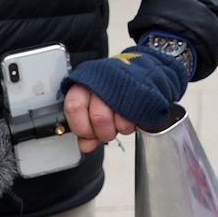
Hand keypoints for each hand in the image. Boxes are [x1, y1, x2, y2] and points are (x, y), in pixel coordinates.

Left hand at [61, 46, 187, 147]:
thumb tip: (85, 144)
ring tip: (119, 120)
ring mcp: (123, 87)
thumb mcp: (92, 105)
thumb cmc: (113, 89)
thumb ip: (85, 126)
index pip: (74, 107)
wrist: (144, 71)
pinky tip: (130, 116)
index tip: (86, 132)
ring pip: (117, 122)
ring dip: (118, 128)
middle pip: (98, 117)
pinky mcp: (140, 95)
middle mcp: (102, 82)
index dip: (81, 126)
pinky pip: (134, 119)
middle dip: (102, 132)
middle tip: (105, 130)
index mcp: (84, 83)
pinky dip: (131, 124)